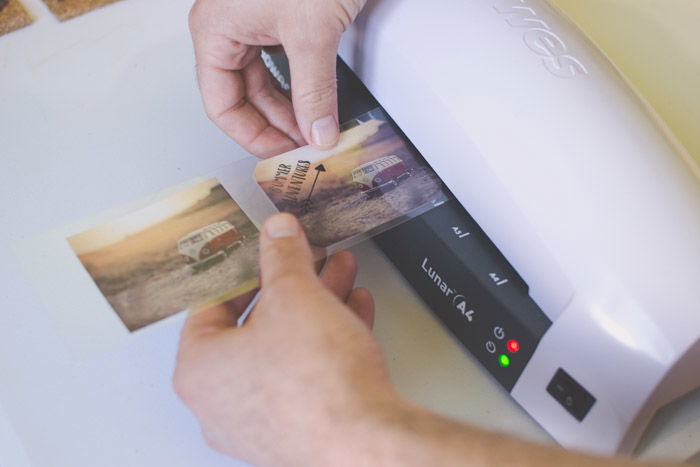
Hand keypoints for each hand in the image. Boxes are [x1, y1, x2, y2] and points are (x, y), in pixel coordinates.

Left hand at [173, 213, 393, 465]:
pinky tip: (354, 311)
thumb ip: (283, 256)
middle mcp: (222, 403)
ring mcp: (260, 422)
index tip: (268, 251)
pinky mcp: (298, 431)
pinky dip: (330, 341)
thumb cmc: (316, 386)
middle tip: (310, 259)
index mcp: (200, 369)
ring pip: (287, 348)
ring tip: (341, 275)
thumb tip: (277, 233)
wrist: (366, 443)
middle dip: (293, 284)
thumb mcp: (295, 295)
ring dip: (317, 306)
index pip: (214, 304)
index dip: (247, 268)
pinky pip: (308, 375)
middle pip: (257, 325)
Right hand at [188, 0, 367, 157]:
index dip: (252, 136)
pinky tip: (316, 100)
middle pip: (242, 95)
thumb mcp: (312, 32)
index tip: (283, 154)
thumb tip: (318, 132)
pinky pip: (281, 61)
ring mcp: (253, 19)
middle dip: (275, 124)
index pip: (221, 103)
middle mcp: (228, 26)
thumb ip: (315, 89)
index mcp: (215, 29)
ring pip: (263, 80)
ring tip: (314, 129)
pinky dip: (299, 84)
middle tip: (304, 146)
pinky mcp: (280, 14)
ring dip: (289, 107)